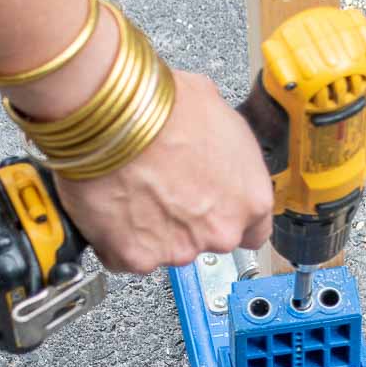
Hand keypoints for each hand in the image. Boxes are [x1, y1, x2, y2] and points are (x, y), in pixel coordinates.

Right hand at [52, 71, 272, 274]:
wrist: (113, 118)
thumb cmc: (164, 109)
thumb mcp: (217, 113)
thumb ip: (224, 146)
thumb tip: (210, 142)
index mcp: (250, 199)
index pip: (253, 229)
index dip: (227, 213)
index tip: (212, 205)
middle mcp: (219, 232)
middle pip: (207, 238)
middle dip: (187, 220)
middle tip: (163, 188)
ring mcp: (178, 249)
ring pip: (166, 248)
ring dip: (151, 227)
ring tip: (133, 190)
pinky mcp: (136, 257)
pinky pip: (125, 255)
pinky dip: (117, 238)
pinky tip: (112, 205)